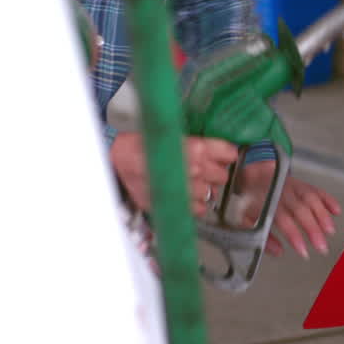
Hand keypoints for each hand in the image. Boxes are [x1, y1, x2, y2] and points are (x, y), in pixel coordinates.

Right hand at [110, 132, 236, 215]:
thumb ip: (195, 141)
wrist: (116, 161)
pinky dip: (195, 203)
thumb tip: (217, 145)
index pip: (228, 153)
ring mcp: (186, 190)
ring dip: (204, 187)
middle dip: (215, 171)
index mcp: (195, 148)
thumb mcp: (170, 134)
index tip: (224, 154)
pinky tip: (185, 194)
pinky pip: (199, 209)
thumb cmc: (141, 145)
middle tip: (204, 167)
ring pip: (212, 193)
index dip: (226, 154)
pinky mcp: (175, 204)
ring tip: (191, 181)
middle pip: (222, 175)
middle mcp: (194, 170)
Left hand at [240, 160, 341, 258]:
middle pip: (300, 210)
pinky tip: (337, 211)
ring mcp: (294, 186)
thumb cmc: (251, 203)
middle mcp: (282, 192)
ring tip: (330, 231)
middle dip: (313, 229)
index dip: (294, 235)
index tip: (303, 251)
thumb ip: (262, 237)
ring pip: (311, 198)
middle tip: (322, 247)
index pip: (283, 219)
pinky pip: (318, 190)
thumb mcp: (246, 221)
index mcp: (266, 202)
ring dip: (322, 215)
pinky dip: (328, 199)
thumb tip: (279, 252)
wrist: (254, 177)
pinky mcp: (304, 184)